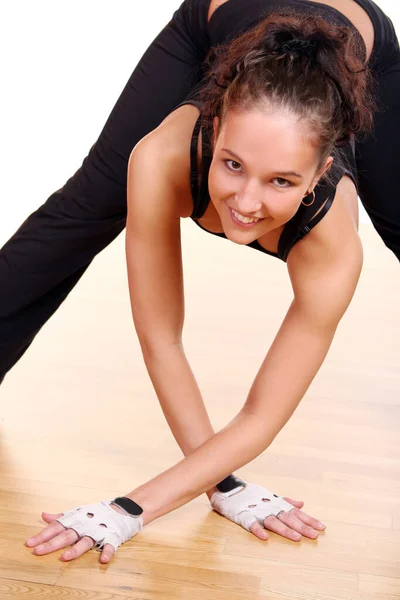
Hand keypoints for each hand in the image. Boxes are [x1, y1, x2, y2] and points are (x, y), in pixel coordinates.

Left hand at [25, 500, 142, 562]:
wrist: (124, 509)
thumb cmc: (97, 513)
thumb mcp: (78, 513)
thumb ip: (60, 517)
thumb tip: (43, 515)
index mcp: (76, 520)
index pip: (57, 527)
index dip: (43, 535)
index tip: (29, 543)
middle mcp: (85, 525)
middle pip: (67, 535)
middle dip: (52, 543)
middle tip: (38, 551)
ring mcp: (99, 531)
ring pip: (85, 542)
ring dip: (75, 549)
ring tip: (64, 557)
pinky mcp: (112, 537)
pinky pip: (110, 545)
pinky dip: (107, 552)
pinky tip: (103, 560)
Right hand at [210, 482, 325, 541]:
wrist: (226, 485)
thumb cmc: (249, 493)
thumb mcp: (269, 496)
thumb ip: (285, 501)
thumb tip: (302, 504)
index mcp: (275, 503)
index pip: (295, 513)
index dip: (308, 520)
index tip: (322, 528)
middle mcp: (268, 506)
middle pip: (287, 518)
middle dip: (301, 527)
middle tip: (315, 536)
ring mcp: (255, 510)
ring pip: (272, 521)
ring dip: (284, 529)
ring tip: (296, 538)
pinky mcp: (241, 515)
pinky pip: (250, 523)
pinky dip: (257, 529)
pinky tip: (265, 538)